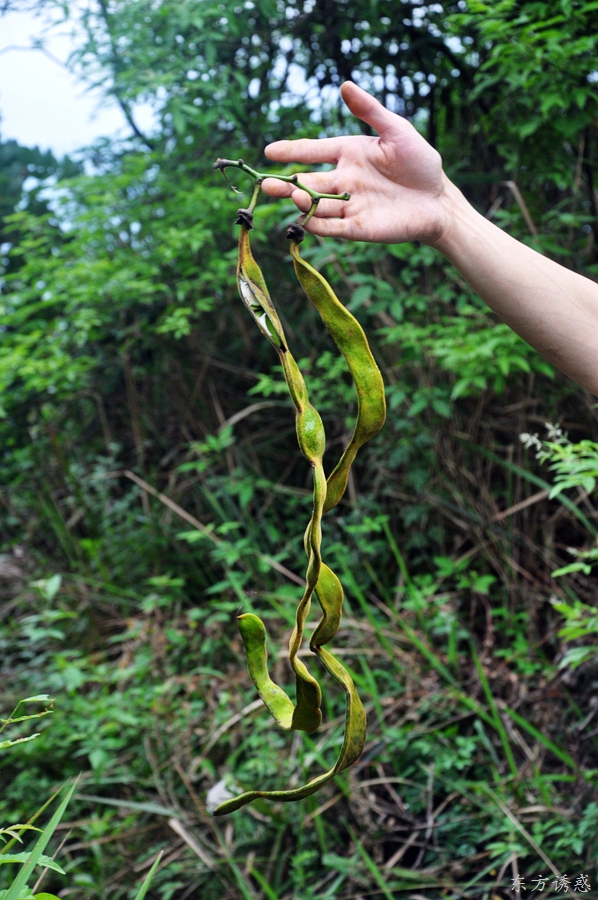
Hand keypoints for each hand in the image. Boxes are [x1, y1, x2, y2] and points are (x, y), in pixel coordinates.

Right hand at [262, 82, 451, 245]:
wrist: (438, 200)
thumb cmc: (420, 163)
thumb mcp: (397, 131)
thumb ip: (370, 111)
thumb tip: (344, 85)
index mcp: (348, 154)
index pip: (313, 151)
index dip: (291, 151)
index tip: (269, 151)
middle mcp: (343, 180)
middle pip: (308, 182)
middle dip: (287, 184)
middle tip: (266, 184)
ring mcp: (349, 205)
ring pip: (317, 205)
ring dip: (302, 203)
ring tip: (291, 196)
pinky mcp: (358, 228)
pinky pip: (333, 228)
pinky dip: (318, 226)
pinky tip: (305, 221)